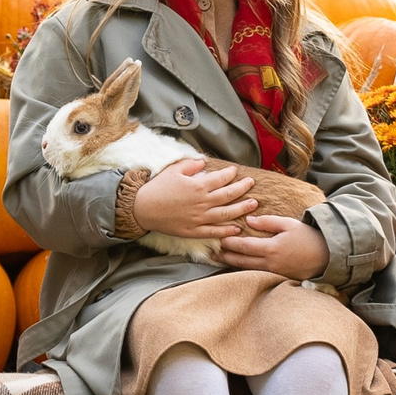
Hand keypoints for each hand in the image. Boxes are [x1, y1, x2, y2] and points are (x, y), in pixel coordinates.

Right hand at [133, 159, 256, 239]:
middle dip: (242, 189)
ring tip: (253, 204)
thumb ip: (191, 165)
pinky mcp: (193, 231)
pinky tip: (237, 228)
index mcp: (198, 186)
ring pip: (226, 214)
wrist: (142, 208)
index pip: (221, 179)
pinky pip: (214, 232)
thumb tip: (203, 163)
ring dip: (241, 209)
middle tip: (251, 184)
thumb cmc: (157, 187)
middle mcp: (202, 203)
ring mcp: (199, 218)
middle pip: (228, 195)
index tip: (235, 171)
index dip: (230, 174)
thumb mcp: (174, 170)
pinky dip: (226, 230)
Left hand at [216, 215, 329, 279]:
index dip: (229, 243)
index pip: (244, 246)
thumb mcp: (289, 224)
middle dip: (225, 256)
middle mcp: (270, 263)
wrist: (327, 256)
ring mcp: (274, 272)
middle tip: (210, 253)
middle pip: (241, 261)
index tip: (217, 239)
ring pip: (247, 269)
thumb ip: (268, 222)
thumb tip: (249, 220)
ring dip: (232, 264)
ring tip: (219, 259)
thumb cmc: (309, 237)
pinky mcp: (278, 277)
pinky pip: (257, 272)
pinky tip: (238, 265)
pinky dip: (245, 268)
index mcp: (271, 249)